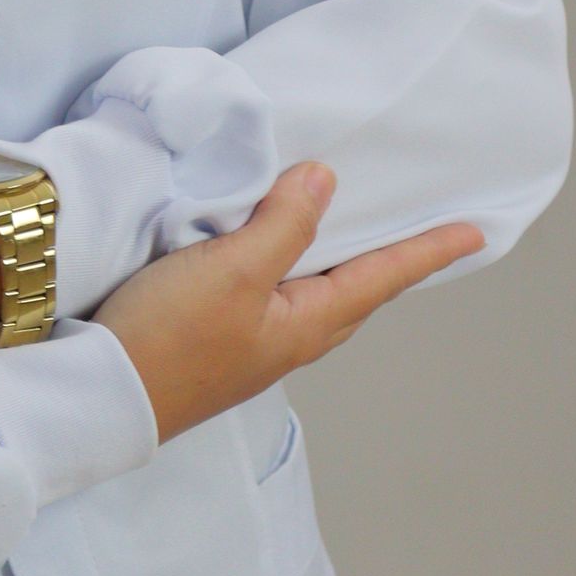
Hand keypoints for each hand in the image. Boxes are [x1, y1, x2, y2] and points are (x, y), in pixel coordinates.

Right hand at [92, 161, 484, 442]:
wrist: (101, 394)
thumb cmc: (171, 335)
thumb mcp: (233, 269)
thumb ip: (284, 224)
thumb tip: (324, 181)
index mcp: (308, 324)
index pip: (382, 276)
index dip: (427, 250)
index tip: (474, 233)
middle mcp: (289, 339)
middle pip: (355, 293)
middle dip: (389, 264)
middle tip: (421, 236)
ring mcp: (252, 345)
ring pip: (314, 297)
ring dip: (338, 265)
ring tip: (350, 238)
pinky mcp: (214, 342)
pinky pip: (274, 297)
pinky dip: (289, 268)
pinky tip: (269, 256)